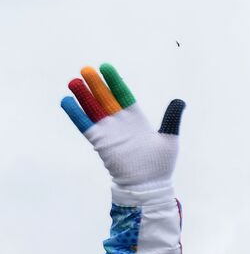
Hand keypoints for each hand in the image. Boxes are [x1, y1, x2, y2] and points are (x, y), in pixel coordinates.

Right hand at [60, 63, 184, 189]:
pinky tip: (66, 101)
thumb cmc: (160, 165)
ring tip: (74, 81)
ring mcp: (109, 132)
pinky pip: (85, 125)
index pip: (122, 95)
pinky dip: (75, 114)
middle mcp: (120, 123)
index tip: (106, 67)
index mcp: (136, 119)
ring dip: (83, 96)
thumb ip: (171, 119)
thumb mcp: (169, 138)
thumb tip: (179, 101)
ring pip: (93, 109)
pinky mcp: (100, 142)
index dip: (114, 82)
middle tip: (86, 69)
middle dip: (96, 85)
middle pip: (105, 99)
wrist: (148, 186)